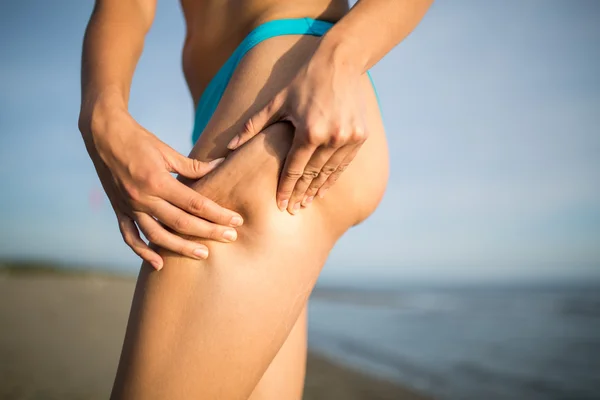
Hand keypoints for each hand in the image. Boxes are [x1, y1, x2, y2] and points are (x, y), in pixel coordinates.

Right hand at [79, 104, 242, 269]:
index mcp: (158, 181)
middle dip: (208, 232)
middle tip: (230, 238)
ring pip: (157, 235)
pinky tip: (160, 264)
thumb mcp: (167, 151)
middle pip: (181, 222)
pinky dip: (143, 252)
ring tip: (203, 254)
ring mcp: (129, 206)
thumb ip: (193, 165)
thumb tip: (220, 167)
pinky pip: (130, 236)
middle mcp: (143, 197)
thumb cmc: (139, 140)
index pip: (195, 203)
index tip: (235, 221)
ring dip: (181, 247)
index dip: (218, 214)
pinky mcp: (119, 210)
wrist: (103, 135)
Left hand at [226, 48, 368, 213]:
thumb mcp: (277, 101)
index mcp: (308, 131)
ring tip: (307, 203)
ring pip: (329, 172)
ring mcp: (348, 139)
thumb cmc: (304, 81)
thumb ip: (253, 126)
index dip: (286, 189)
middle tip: (293, 211)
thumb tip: (229, 147)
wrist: (341, 62)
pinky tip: (324, 188)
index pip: (294, 169)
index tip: (281, 205)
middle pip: (312, 175)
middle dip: (301, 194)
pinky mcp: (360, 136)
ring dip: (317, 190)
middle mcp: (331, 138)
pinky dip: (334, 177)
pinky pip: (344, 164)